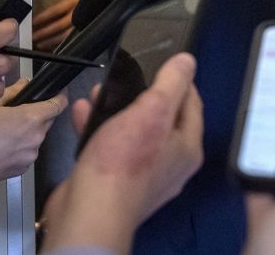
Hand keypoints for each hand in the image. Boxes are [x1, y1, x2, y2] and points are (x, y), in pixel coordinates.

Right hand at [0, 79, 64, 188]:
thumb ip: (14, 92)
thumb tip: (26, 84)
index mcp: (31, 119)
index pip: (59, 104)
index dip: (58, 96)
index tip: (55, 93)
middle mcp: (35, 139)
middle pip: (47, 121)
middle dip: (38, 114)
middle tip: (16, 112)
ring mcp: (29, 157)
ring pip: (36, 138)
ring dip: (27, 132)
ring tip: (2, 131)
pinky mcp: (21, 170)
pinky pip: (26, 153)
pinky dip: (19, 148)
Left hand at [33, 0, 84, 50]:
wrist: (104, 0)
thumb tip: (43, 2)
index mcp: (75, 0)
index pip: (56, 10)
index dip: (43, 17)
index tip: (33, 23)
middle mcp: (80, 13)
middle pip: (60, 25)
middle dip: (45, 32)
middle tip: (33, 36)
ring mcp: (84, 24)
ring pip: (66, 36)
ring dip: (51, 41)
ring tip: (40, 44)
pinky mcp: (86, 32)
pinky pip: (71, 41)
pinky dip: (60, 45)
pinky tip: (52, 47)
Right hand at [41, 53, 203, 251]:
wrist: (88, 212)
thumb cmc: (123, 167)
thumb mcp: (152, 111)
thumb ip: (171, 84)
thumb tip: (186, 63)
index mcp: (187, 148)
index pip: (192, 104)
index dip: (179, 81)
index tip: (165, 66)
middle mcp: (170, 164)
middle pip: (162, 118)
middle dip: (142, 95)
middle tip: (129, 80)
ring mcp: (143, 175)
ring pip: (134, 132)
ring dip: (116, 110)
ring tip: (100, 93)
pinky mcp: (117, 181)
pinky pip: (112, 147)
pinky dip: (99, 129)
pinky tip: (83, 115)